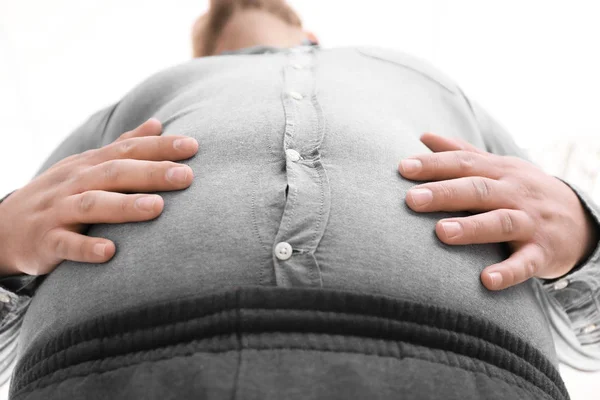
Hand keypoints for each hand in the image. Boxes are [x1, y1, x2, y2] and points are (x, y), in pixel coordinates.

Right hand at [0, 119, 197, 275]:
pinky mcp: (46, 241)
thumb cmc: (60, 194)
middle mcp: (75, 183)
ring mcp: (59, 211)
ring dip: (125, 206)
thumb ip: (123, 146)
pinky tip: (110, 252)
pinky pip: (66, 244)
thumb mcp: (88, 165)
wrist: (3, 227)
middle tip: (187, 176)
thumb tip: (157, 124)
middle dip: (152, 173)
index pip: (128, 150)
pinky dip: (86, 247)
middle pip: (116, 173)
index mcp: (90, 164)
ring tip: (157, 208)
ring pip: (92, 205)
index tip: (193, 146)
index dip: (160, 147)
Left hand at [398, 133, 598, 290]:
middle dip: (444, 193)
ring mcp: (530, 223)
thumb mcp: (498, 168)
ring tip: (441, 232)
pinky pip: (525, 264)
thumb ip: (462, 152)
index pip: (463, 164)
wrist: (581, 219)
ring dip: (471, 228)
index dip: (433, 165)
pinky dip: (507, 272)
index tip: (402, 168)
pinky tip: (485, 280)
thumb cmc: (523, 191)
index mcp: (499, 171)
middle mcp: (515, 193)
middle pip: (478, 190)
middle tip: (411, 199)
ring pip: (500, 222)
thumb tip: (424, 137)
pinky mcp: (542, 252)